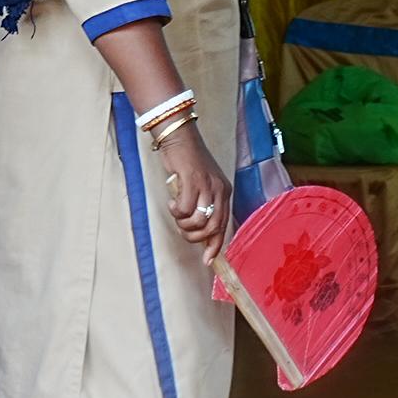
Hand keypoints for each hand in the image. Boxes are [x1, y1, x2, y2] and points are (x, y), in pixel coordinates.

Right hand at [156, 126, 230, 252]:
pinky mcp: (192, 181)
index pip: (224, 225)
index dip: (215, 245)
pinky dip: (176, 211)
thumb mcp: (201, 185)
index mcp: (224, 192)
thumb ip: (203, 205)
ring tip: (176, 214)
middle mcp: (220, 190)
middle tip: (182, 230)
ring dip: (183, 224)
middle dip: (194, 236)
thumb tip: (199, 231)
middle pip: (212, 228)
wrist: (180, 138)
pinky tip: (172, 202)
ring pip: (198, 221)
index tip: (207, 260)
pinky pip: (184, 209)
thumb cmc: (188, 163)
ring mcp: (207, 186)